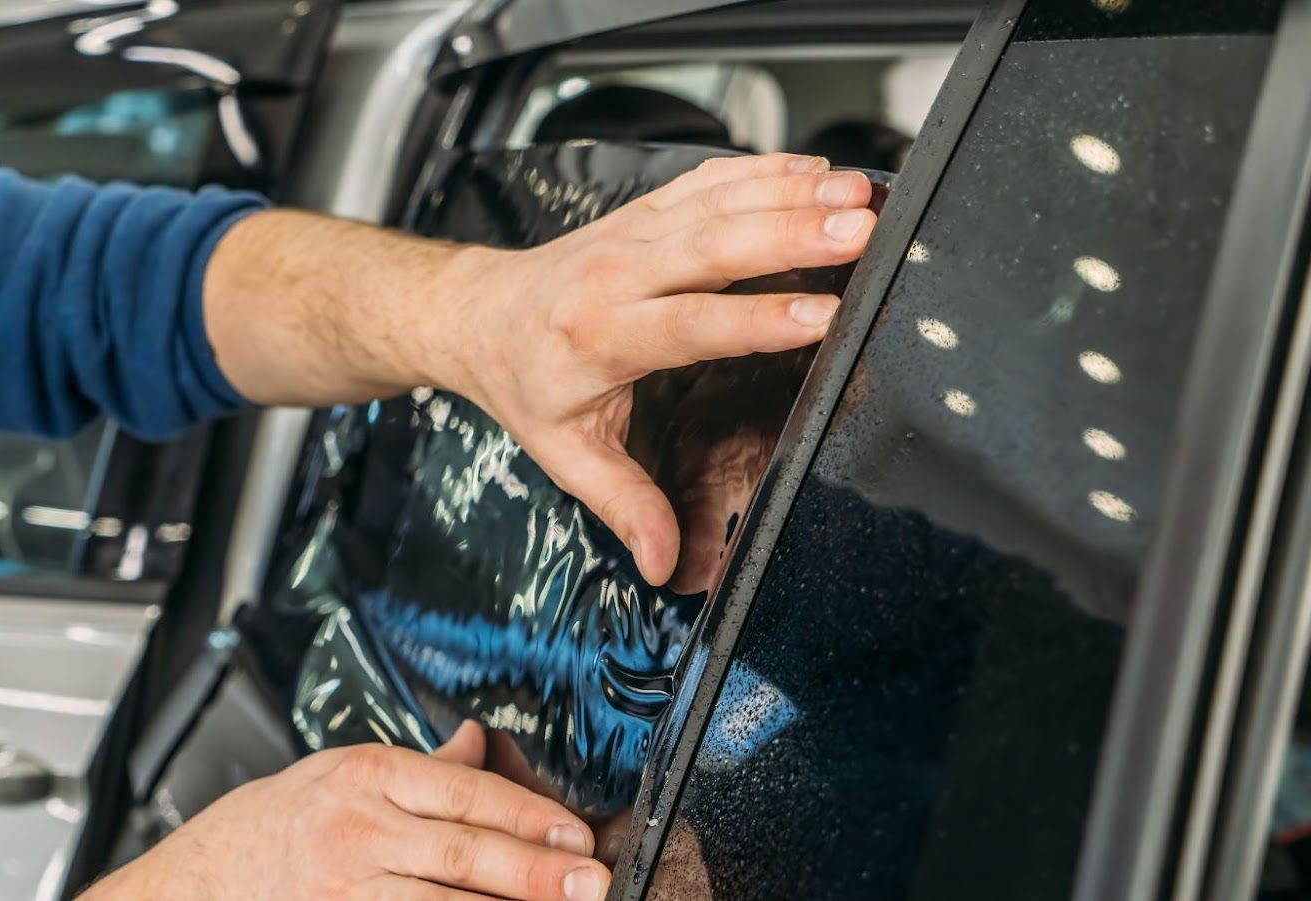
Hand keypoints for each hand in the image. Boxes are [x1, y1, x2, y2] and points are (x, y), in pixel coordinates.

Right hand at [83, 722, 609, 899]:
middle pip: (464, 852)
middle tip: (592, 881)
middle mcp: (358, 831)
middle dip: (535, 870)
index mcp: (368, 776)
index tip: (577, 835)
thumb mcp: (346, 771)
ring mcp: (347, 888)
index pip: (466, 793)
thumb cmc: (280, 820)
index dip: (530, 815)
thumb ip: (424, 767)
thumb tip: (483, 743)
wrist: (204, 875)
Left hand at [203, 152, 876, 585]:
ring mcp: (633, 233)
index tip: (822, 316)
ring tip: (859, 194)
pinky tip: (818, 170)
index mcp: (601, 337)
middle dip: (791, 234)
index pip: (689, 323)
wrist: (476, 314)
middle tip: (862, 230)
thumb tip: (663, 563)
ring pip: (718, 203)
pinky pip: (710, 180)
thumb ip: (621, 505)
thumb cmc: (523, 383)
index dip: (757, 320)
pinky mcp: (646, 210)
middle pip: (713, 246)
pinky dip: (765, 171)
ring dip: (790, 193)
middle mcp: (619, 274)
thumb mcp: (564, 454)